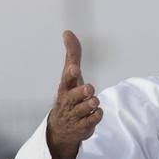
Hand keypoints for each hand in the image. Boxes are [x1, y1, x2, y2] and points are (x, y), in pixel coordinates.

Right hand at [46, 30, 101, 158]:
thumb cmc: (69, 94)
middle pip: (75, 96)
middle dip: (83, 92)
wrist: (62, 126)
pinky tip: (96, 113)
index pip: (66, 79)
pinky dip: (96, 115)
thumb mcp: (70, 75)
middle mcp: (68, 101)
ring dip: (91, 104)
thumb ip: (72, 54)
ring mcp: (75, 115)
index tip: (75, 69)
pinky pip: (93, 120)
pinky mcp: (82, 127)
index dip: (71, 74)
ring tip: (93, 102)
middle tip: (89, 90)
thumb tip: (67, 32)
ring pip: (86, 108)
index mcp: (65, 87)